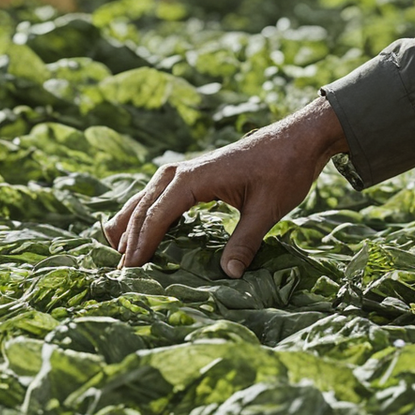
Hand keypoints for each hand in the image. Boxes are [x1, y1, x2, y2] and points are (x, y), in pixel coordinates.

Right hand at [105, 96, 349, 277]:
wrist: (297, 139)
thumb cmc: (284, 170)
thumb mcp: (267, 210)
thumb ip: (245, 242)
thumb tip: (228, 274)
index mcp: (193, 179)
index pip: (156, 216)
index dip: (142, 245)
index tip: (130, 271)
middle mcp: (181, 172)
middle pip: (144, 207)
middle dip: (129, 239)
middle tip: (120, 272)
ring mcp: (185, 171)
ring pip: (146, 199)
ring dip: (132, 224)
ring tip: (118, 251)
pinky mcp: (194, 175)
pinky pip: (159, 196)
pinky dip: (147, 213)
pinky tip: (142, 229)